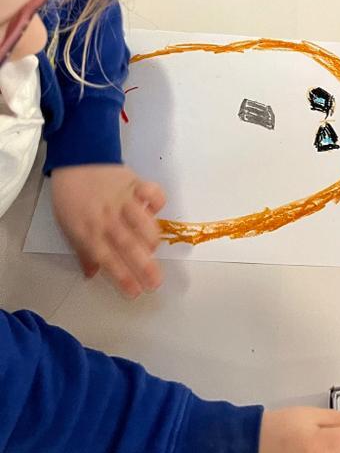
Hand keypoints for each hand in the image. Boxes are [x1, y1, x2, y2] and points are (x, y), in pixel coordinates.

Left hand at [51, 165, 164, 298]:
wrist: (77, 160)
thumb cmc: (71, 197)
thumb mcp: (69, 227)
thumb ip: (83, 252)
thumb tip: (94, 275)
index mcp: (89, 232)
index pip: (109, 259)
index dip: (123, 278)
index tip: (136, 292)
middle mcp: (107, 219)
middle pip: (129, 246)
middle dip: (145, 267)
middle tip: (157, 283)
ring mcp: (123, 200)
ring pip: (144, 223)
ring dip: (152, 239)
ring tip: (154, 249)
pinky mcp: (134, 183)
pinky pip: (152, 193)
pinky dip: (158, 202)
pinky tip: (156, 210)